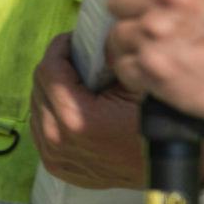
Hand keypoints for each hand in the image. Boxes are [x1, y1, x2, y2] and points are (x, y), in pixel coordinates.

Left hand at [31, 34, 151, 189]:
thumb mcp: (138, 85)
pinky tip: (71, 105)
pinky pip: (40, 127)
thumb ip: (110, 59)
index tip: (72, 40)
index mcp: (76, 119)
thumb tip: (91, 35)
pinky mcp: (55, 164)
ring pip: (37, 105)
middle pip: (39, 85)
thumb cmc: (158, 126)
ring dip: (52, 90)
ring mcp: (54, 155)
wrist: (166, 168)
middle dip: (57, 67)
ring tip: (76, 82)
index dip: (60, 48)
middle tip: (78, 58)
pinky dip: (51, 112)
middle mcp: (58, 139)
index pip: (49, 69)